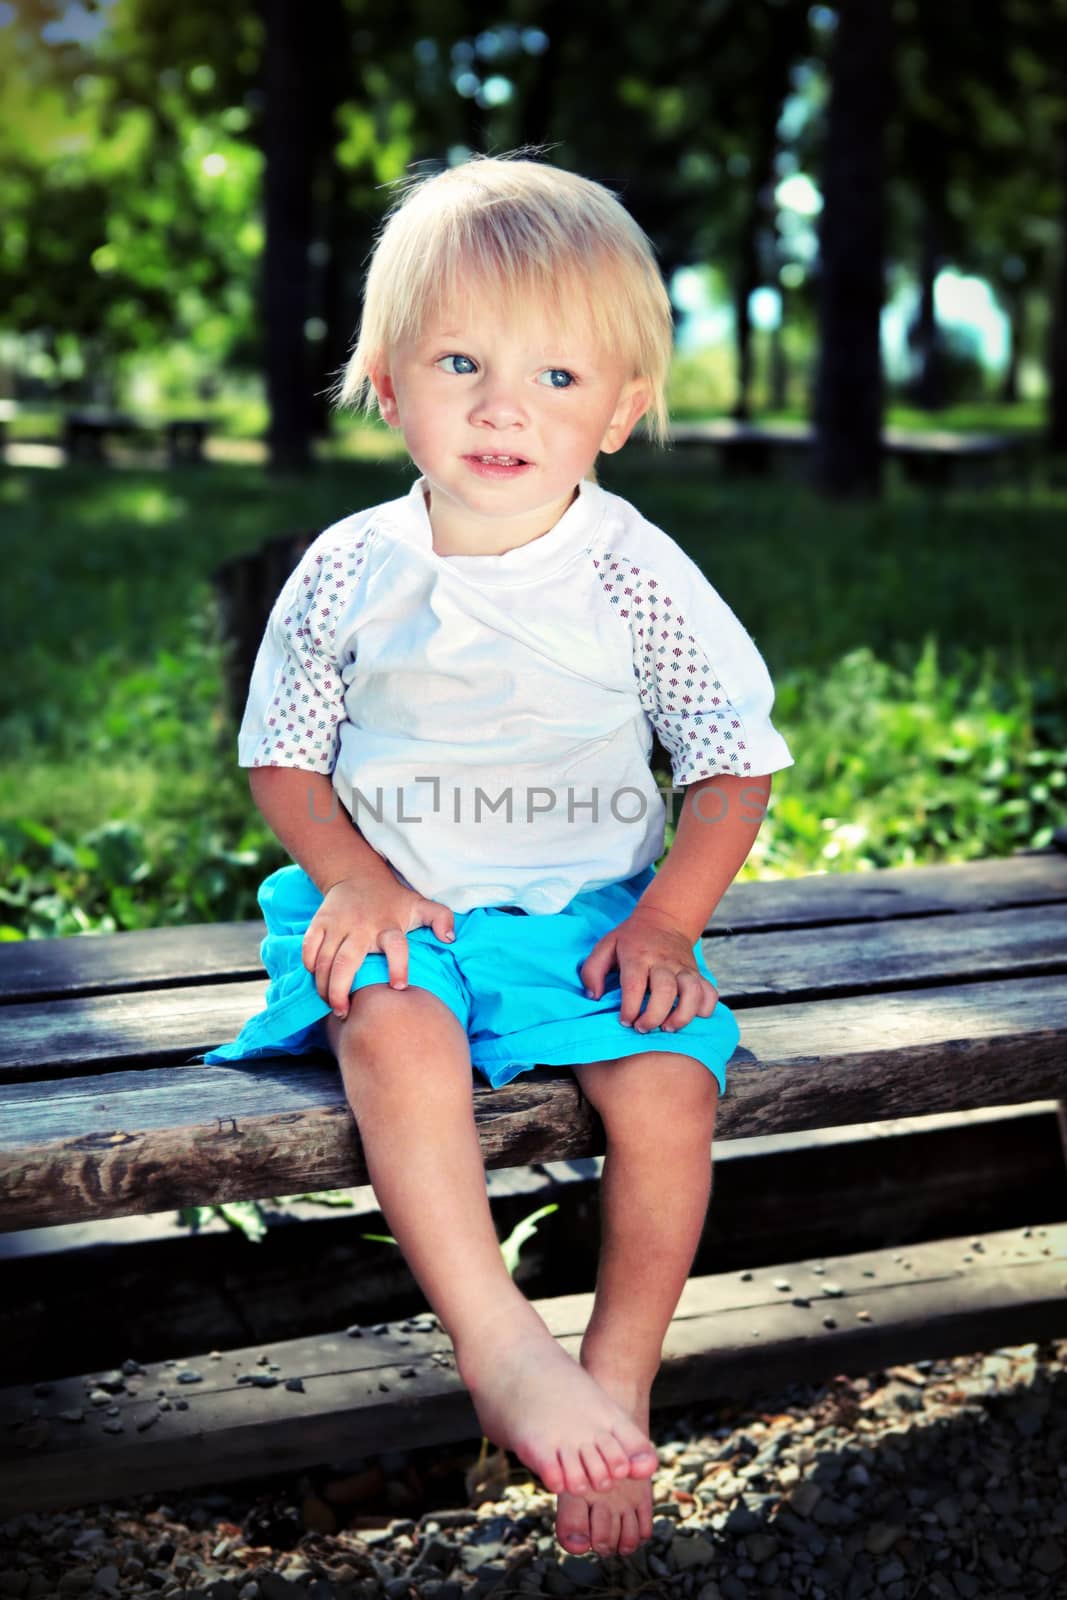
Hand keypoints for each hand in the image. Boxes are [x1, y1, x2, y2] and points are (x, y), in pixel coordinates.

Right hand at [301, 876, 455, 1017]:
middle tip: (344, 1012)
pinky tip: (316, 978)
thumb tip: (450, 938)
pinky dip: (309, 964)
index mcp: (389, 926)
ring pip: (324, 959)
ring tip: (331, 1005)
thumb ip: (441, 918)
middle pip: (347, 961)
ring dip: (324, 985)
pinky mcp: (320, 922)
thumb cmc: (392, 900)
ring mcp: (338, 924)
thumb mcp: (420, 905)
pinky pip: (309, 947)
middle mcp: (362, 926)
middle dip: (341, 990)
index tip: (398, 986)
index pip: (396, 946)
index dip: (398, 966)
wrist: (357, 874)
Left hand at [580, 905, 718, 1034]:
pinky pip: (709, 992)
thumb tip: (594, 996)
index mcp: (638, 955)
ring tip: (667, 1027)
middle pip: (665, 991)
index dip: (629, 1009)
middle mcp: (663, 961)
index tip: (625, 1021)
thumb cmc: (631, 938)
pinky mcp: (698, 973)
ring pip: (692, 992)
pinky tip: (691, 1016)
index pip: (635, 985)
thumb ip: (593, 970)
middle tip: (642, 1027)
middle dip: (653, 1016)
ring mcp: (684, 967)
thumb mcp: (606, 946)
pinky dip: (705, 1008)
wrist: (664, 919)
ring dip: (682, 1016)